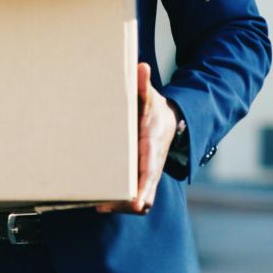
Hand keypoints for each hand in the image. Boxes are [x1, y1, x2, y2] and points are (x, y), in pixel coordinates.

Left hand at [97, 63, 176, 215]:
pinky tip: (102, 202)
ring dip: (122, 205)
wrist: (172, 123)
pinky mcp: (143, 178)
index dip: (143, 187)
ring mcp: (149, 174)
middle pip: (146, 193)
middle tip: (105, 206)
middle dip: (128, 203)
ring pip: (141, 200)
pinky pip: (136, 196)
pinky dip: (123, 203)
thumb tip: (141, 67)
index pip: (150, 169)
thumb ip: (144, 85)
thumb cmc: (157, 111)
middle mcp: (153, 164)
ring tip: (100, 205)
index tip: (136, 201)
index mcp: (153, 145)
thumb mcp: (152, 96)